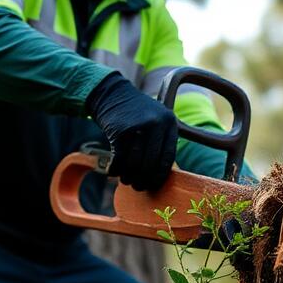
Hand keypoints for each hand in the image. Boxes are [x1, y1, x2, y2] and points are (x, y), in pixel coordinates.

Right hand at [84, 73, 177, 190]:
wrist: (113, 95)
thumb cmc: (136, 114)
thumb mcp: (156, 120)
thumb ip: (161, 142)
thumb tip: (160, 176)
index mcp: (169, 122)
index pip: (168, 156)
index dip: (161, 175)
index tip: (154, 186)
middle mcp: (157, 123)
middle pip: (151, 162)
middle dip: (144, 179)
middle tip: (139, 187)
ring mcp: (139, 126)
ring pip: (135, 162)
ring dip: (129, 176)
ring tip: (126, 181)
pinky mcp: (120, 130)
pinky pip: (119, 158)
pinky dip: (116, 169)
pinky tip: (113, 172)